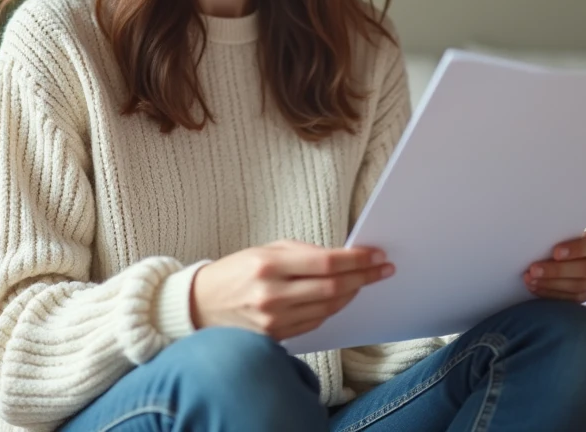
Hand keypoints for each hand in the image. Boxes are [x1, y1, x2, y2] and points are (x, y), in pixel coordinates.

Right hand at [190, 240, 394, 340]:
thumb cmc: (236, 271)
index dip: (357, 259)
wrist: (202, 305)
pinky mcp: (276, 337)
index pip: (326, 262)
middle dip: (364, 277)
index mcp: (268, 265)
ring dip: (353, 293)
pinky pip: (316, 321)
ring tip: (366, 280)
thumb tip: (342, 257)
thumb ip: (303, 252)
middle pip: (333, 287)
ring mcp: (275, 320)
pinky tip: (341, 296)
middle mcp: (272, 294)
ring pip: (329, 307)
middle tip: (383, 268)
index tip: (377, 255)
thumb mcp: (265, 250)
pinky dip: (333, 308)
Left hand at [524, 232, 585, 302]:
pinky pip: (571, 299)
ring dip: (550, 283)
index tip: (555, 252)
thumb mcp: (553, 237)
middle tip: (534, 270)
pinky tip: (535, 288)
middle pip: (585, 269)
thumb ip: (552, 238)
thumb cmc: (552, 243)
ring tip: (530, 279)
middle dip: (557, 270)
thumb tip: (537, 240)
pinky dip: (550, 293)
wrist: (550, 259)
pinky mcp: (583, 295)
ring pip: (578, 286)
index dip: (577, 249)